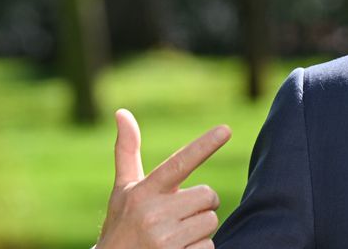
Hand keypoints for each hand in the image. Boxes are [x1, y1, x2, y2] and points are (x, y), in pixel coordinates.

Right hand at [96, 109, 230, 248]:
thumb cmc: (122, 223)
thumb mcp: (122, 190)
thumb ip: (127, 152)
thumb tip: (122, 112)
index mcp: (143, 191)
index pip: (179, 163)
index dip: (204, 146)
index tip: (226, 129)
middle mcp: (153, 214)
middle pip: (209, 195)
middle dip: (200, 205)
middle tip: (177, 216)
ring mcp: (164, 239)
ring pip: (211, 221)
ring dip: (199, 229)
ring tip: (173, 236)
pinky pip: (210, 246)